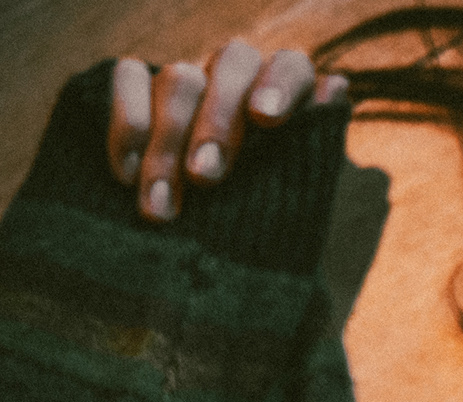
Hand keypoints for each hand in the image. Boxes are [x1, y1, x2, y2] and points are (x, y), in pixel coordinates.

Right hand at [107, 40, 348, 221]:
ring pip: (179, 79)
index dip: (281, 85)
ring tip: (161, 209)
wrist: (216, 276)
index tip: (267, 118)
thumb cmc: (265, 238)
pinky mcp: (139, 92)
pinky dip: (126, 124)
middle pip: (231, 64)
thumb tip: (336, 87)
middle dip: (218, 119)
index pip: (291, 68)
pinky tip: (126, 175)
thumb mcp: (297, 208)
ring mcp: (191, 84)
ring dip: (168, 144)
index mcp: (288, 101)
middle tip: (205, 177)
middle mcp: (240, 83)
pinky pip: (128, 79)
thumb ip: (314, 150)